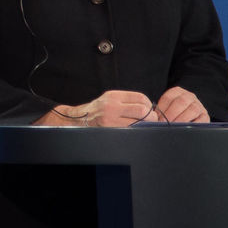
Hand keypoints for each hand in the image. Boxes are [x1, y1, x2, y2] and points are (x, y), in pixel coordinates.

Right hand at [35, 89, 156, 126]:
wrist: (77, 120)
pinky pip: (130, 131)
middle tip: (151, 120)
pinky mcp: (109, 130)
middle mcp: (111, 106)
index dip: (149, 104)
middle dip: (151, 117)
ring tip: (144, 126)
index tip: (149, 109)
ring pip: (139, 123)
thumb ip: (126, 101)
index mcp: (113, 96)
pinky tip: (135, 131)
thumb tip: (148, 108)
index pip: (140, 97)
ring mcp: (110, 119)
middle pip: (142, 110)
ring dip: (146, 126)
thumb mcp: (109, 99)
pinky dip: (137, 131)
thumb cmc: (97, 111)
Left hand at [155, 85, 209, 122]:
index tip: (156, 118)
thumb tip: (153, 118)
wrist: (190, 118)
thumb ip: (161, 111)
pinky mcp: (205, 116)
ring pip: (192, 109)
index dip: (162, 108)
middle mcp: (189, 96)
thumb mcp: (167, 109)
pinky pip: (202, 120)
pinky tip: (185, 129)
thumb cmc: (173, 114)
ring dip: (182, 119)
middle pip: (181, 102)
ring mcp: (199, 106)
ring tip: (173, 127)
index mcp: (177, 92)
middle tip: (164, 124)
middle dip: (171, 114)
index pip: (168, 97)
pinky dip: (193, 125)